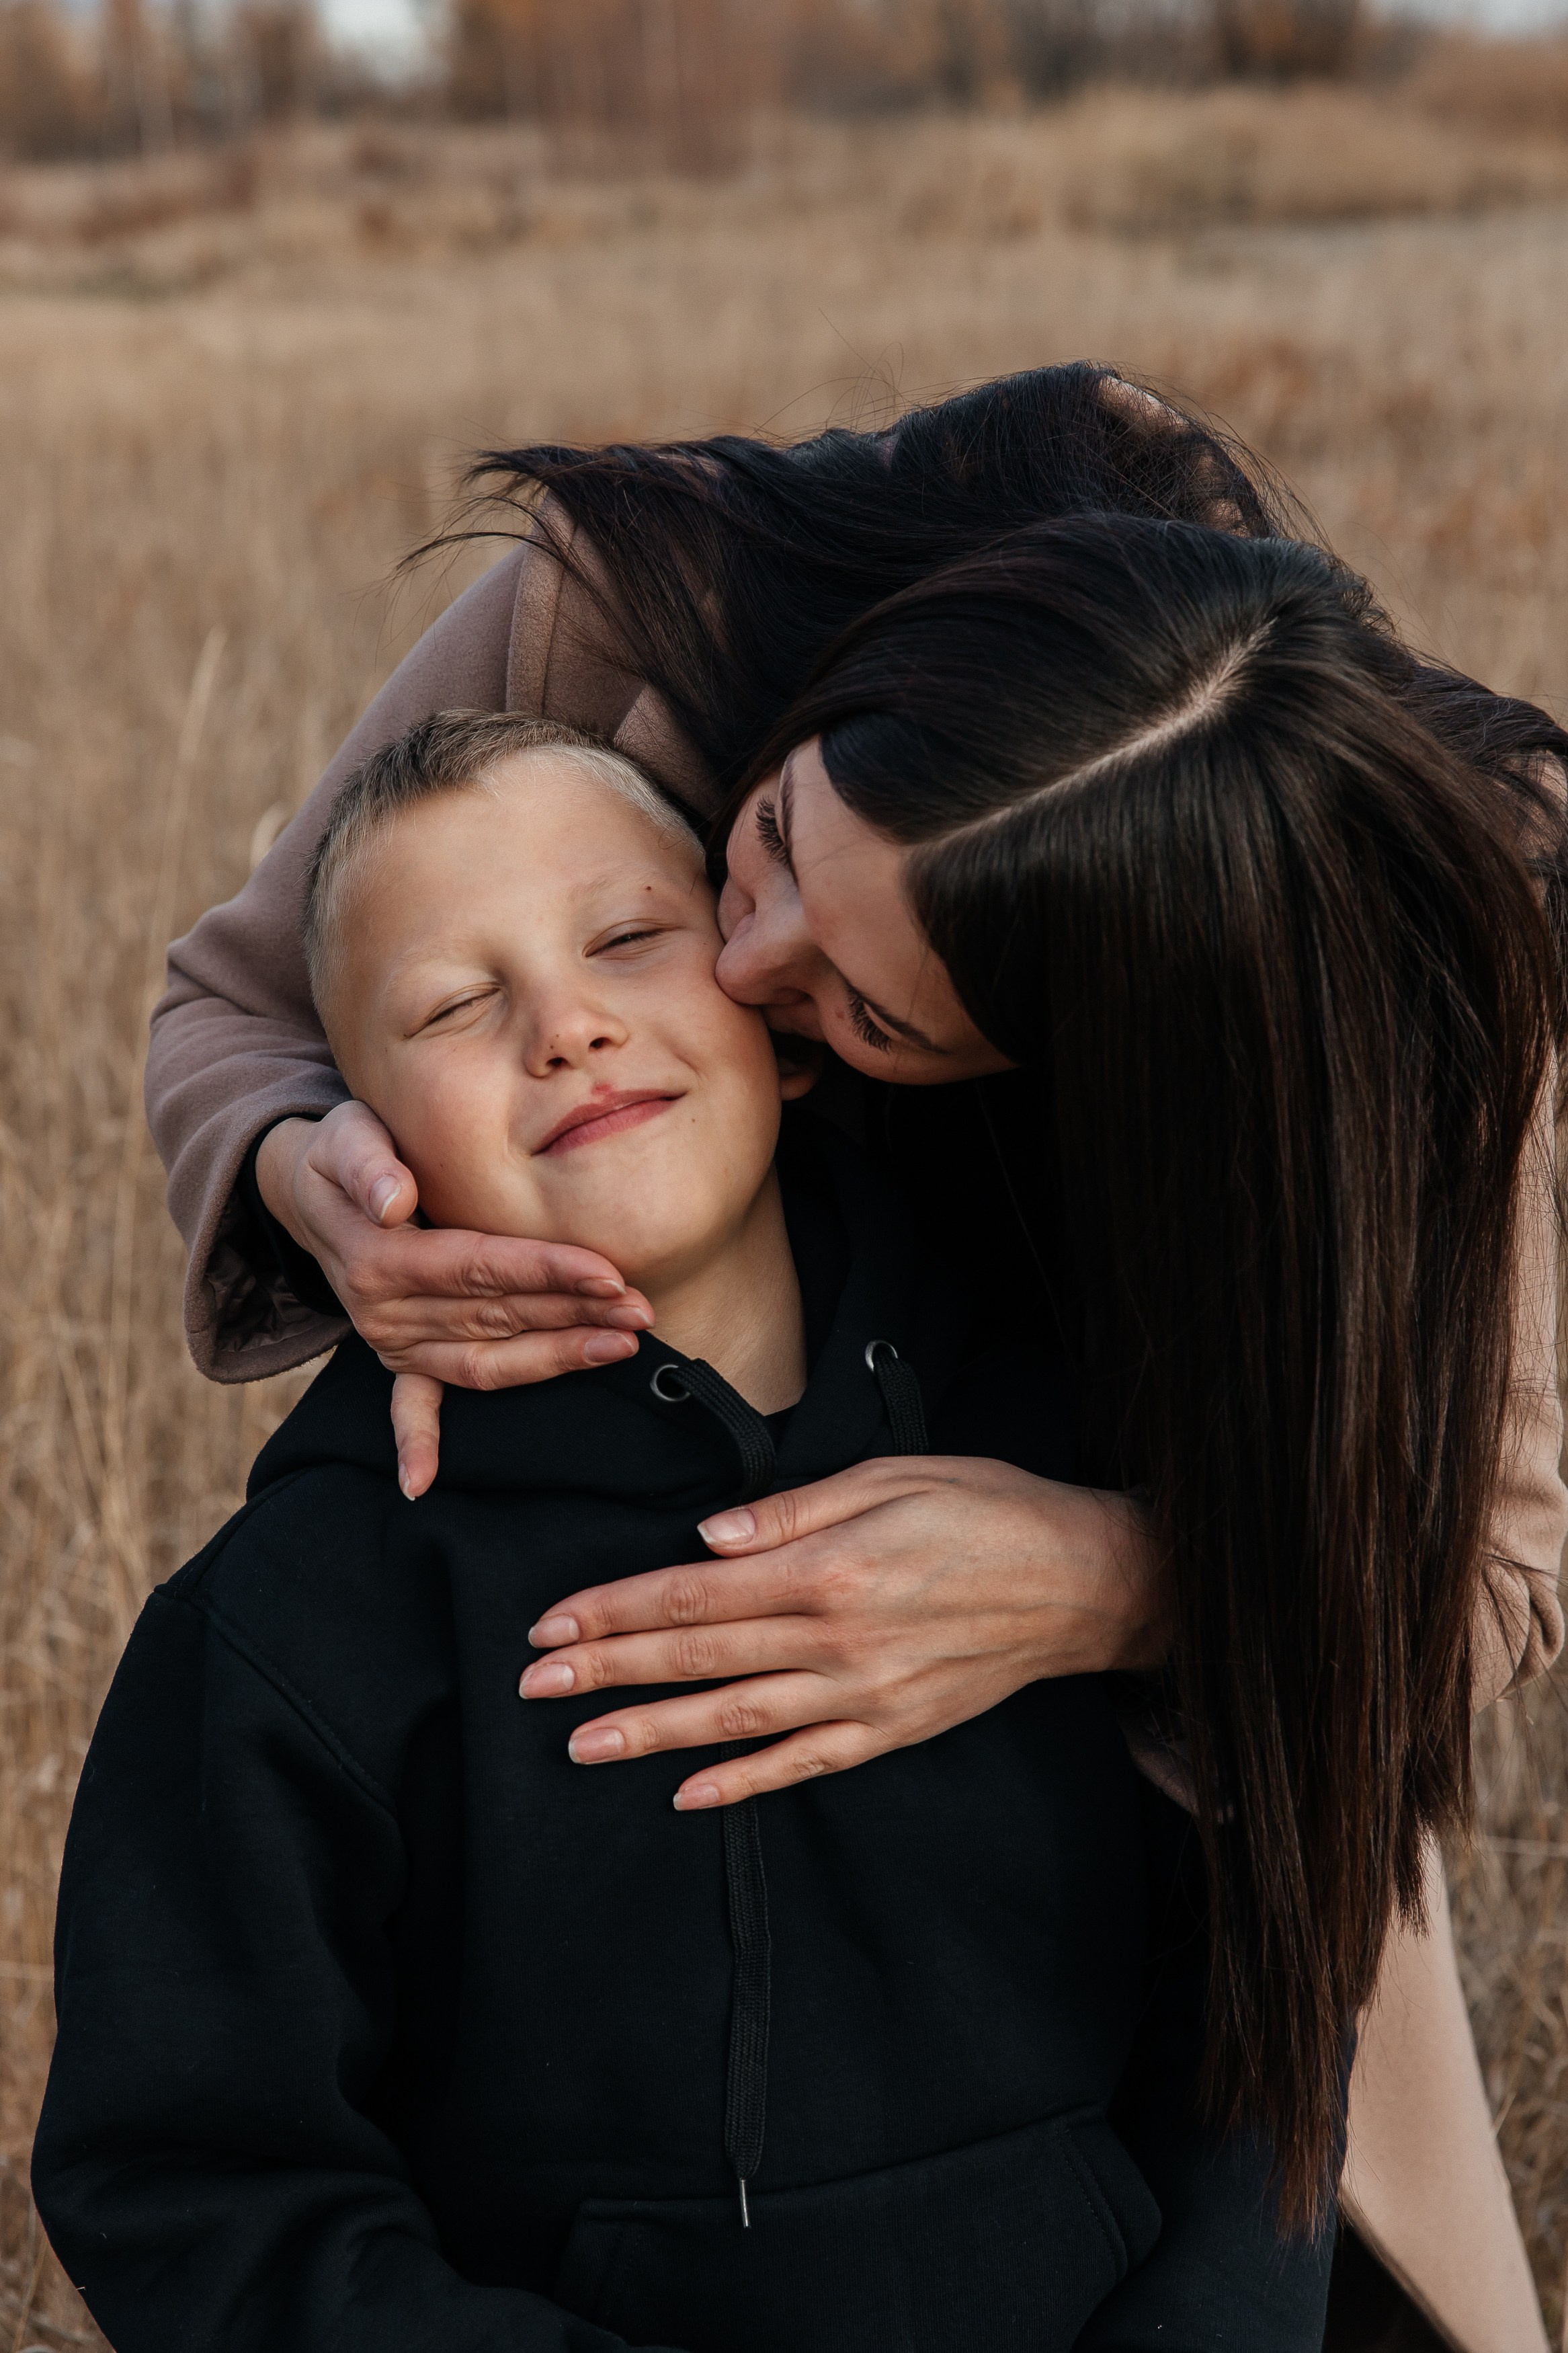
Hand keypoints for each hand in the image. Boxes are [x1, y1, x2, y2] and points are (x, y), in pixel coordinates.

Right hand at [255, 1105, 653, 1496]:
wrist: (309, 1192)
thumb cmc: (343, 1154)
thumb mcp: (346, 1137)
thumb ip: (367, 1163)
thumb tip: (394, 1201)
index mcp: (379, 1261)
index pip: (479, 1268)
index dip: (546, 1271)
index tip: (608, 1274)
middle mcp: (385, 1313)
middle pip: (497, 1317)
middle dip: (573, 1314)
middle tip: (640, 1309)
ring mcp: (391, 1343)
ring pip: (484, 1359)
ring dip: (553, 1358)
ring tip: (621, 1347)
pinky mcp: (397, 1358)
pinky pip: (409, 1406)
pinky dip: (415, 1441)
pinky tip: (423, 1482)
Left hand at [517, 1456, 1166, 1807]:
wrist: (1085, 1583)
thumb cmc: (987, 1508)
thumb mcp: (891, 1476)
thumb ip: (791, 1509)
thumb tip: (705, 1538)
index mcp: (829, 1568)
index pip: (692, 1594)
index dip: (614, 1609)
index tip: (550, 1622)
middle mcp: (837, 1641)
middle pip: (697, 1659)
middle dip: (607, 1670)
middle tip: (532, 1685)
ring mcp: (864, 1696)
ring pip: (734, 1721)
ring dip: (650, 1733)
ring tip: (580, 1745)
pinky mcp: (890, 1730)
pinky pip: (801, 1763)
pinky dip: (740, 1782)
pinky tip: (685, 1794)